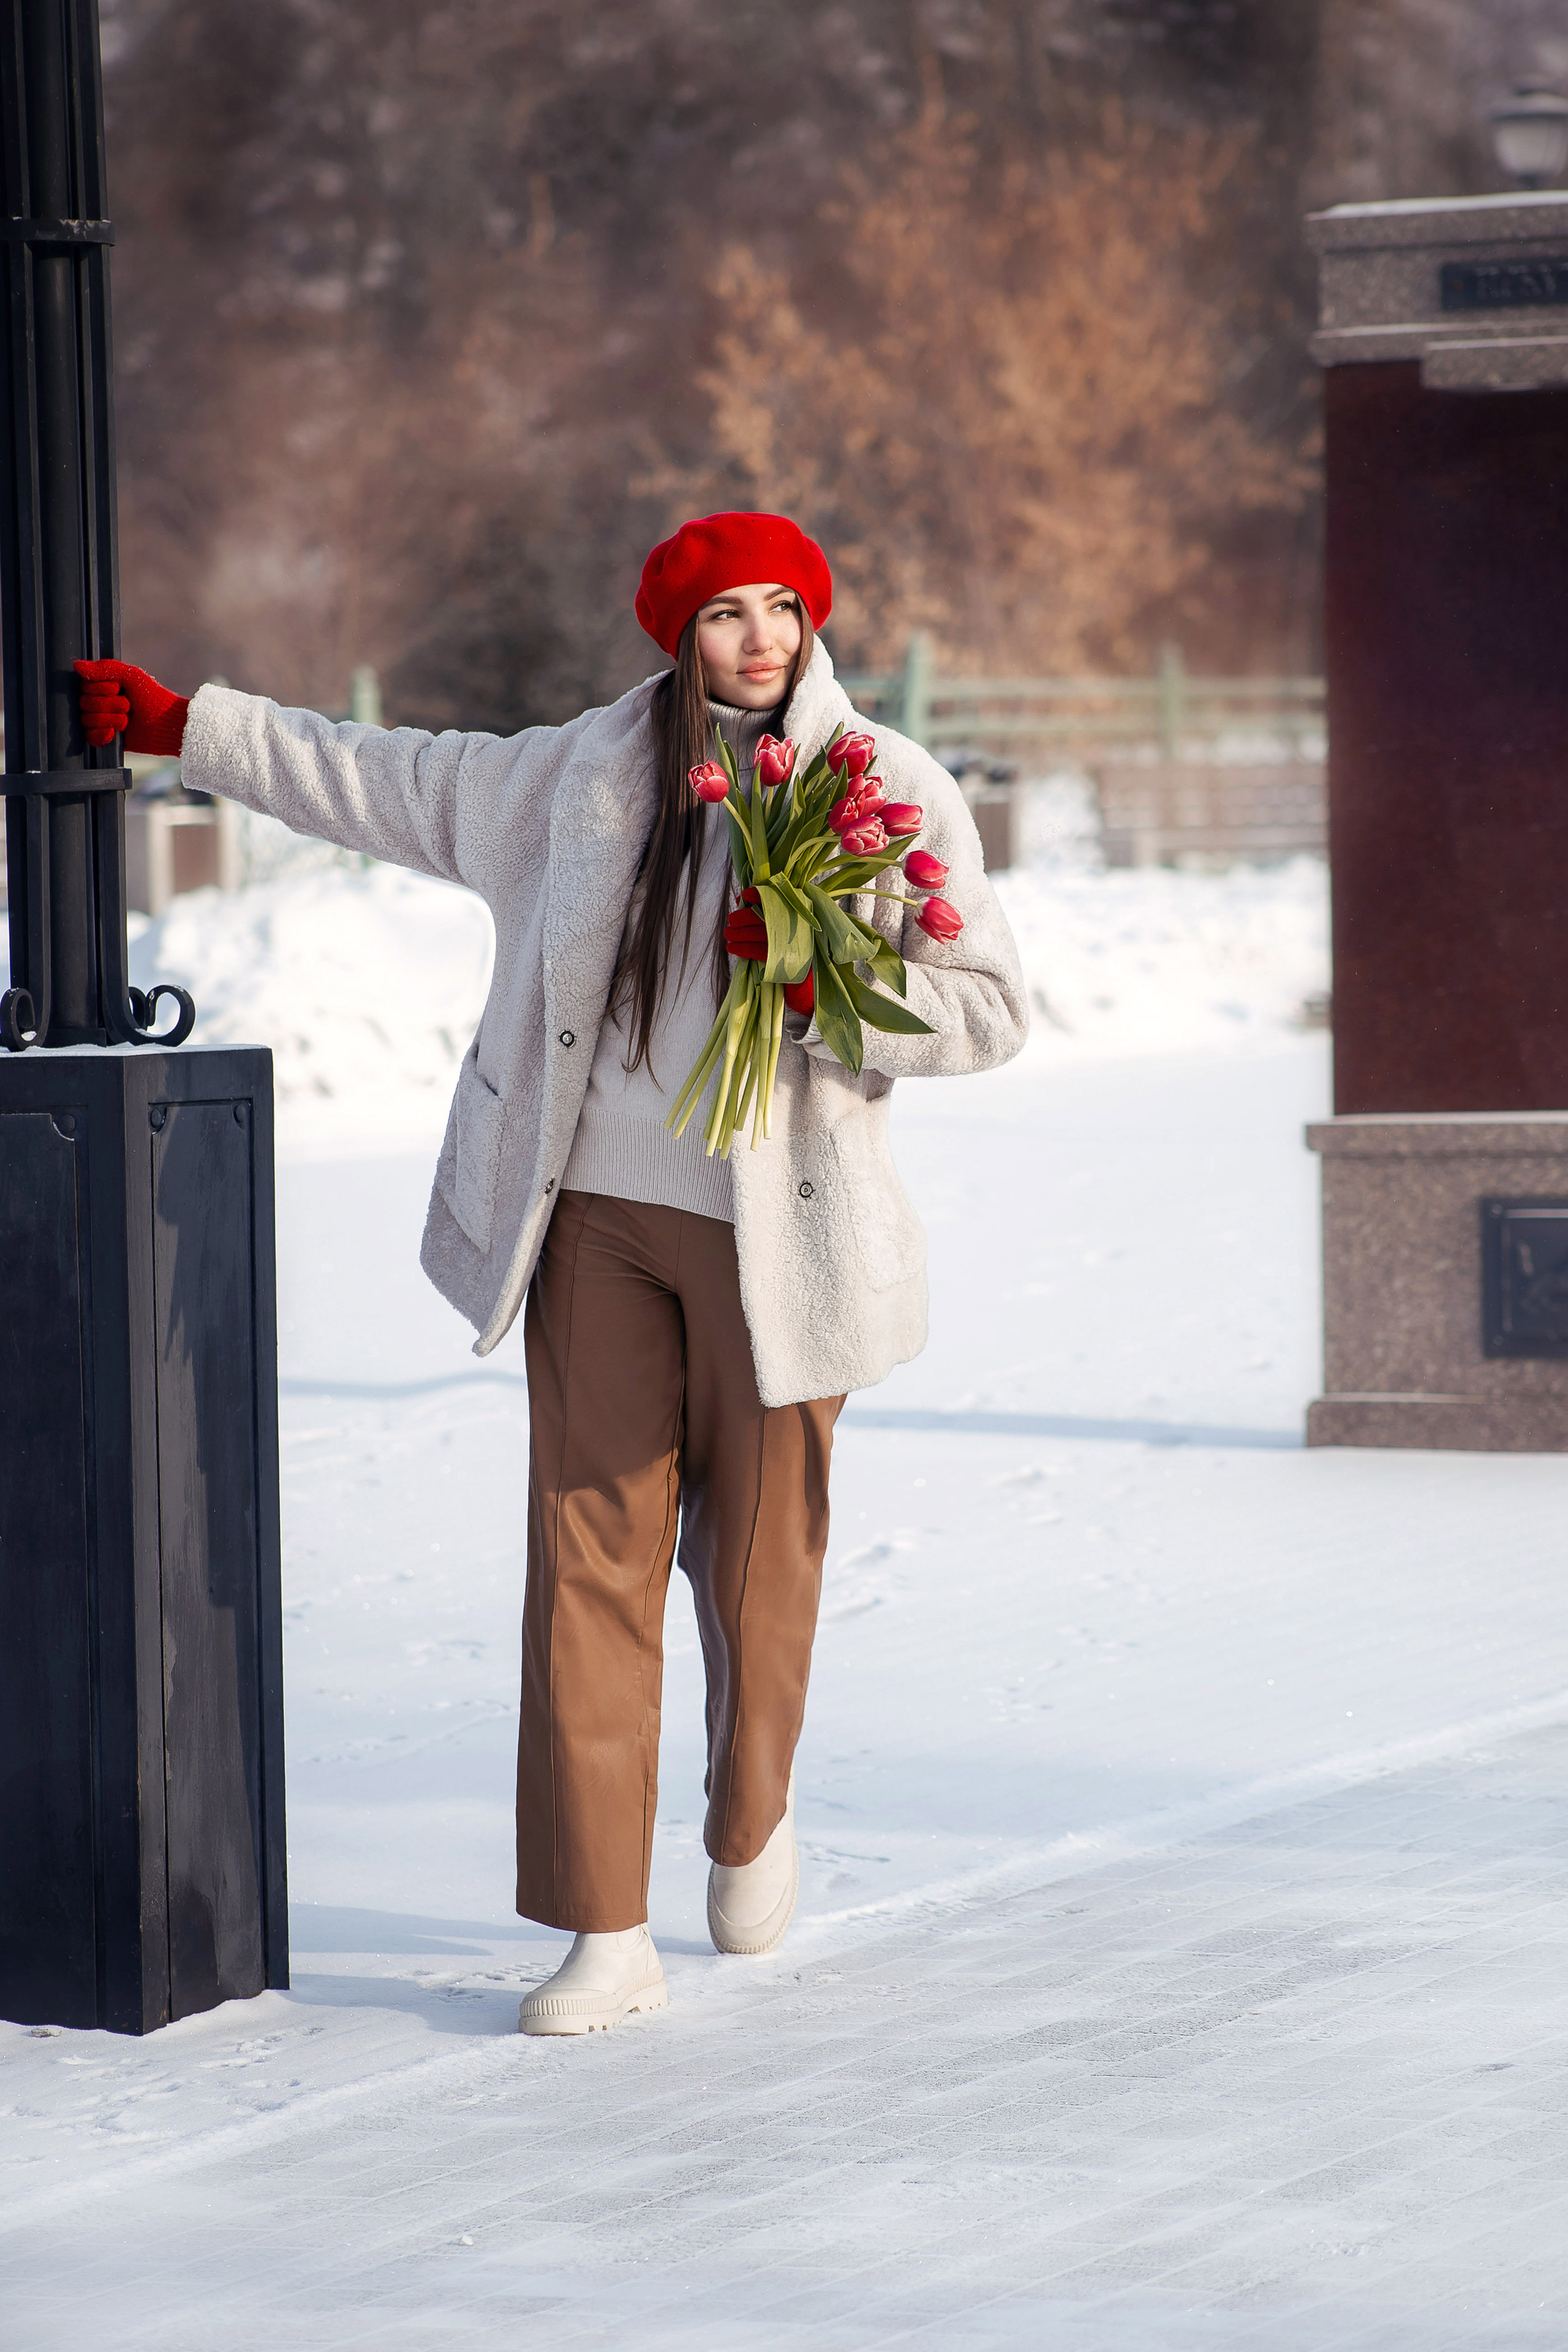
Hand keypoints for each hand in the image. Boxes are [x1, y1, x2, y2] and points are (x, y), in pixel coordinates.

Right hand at [74, 659, 190, 753]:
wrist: (167, 725)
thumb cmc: (154, 697)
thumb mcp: (131, 676)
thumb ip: (105, 668)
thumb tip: (77, 666)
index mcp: (104, 685)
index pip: (83, 686)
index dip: (99, 689)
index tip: (117, 689)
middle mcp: (101, 702)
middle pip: (83, 703)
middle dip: (107, 705)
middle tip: (127, 706)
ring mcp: (103, 721)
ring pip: (87, 720)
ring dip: (109, 720)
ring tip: (127, 721)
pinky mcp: (107, 738)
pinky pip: (90, 738)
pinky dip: (102, 735)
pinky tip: (115, 733)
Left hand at [725, 895, 813, 1013]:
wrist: (809, 975)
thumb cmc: (793, 943)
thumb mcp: (784, 923)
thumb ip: (762, 908)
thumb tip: (740, 900)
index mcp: (796, 911)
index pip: (776, 897)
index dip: (758, 894)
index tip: (745, 895)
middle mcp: (793, 924)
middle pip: (758, 915)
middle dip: (740, 917)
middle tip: (731, 921)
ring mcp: (787, 941)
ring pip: (754, 933)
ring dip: (736, 934)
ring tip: (729, 935)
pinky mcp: (781, 958)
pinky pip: (755, 950)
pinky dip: (741, 948)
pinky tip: (732, 948)